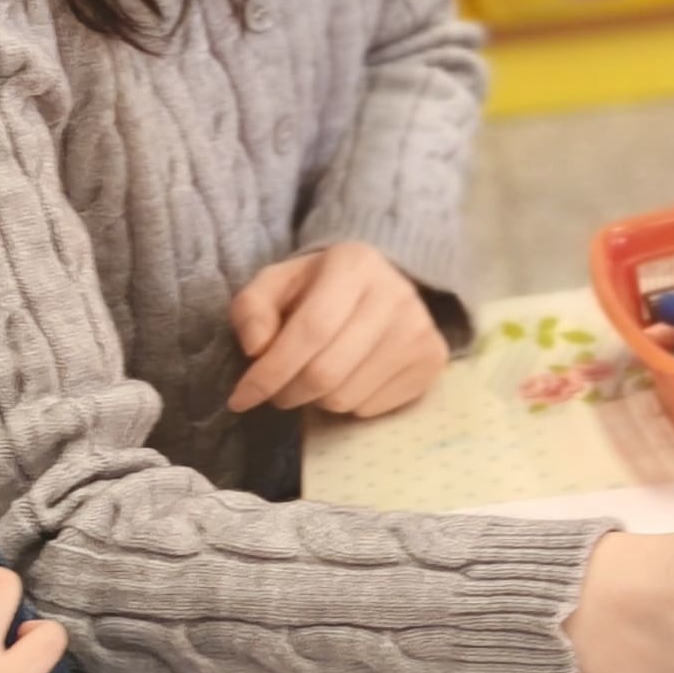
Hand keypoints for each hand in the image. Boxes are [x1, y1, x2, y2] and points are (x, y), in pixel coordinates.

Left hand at [229, 242, 449, 419]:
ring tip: (314, 377)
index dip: (270, 372)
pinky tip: (347, 378)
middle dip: (287, 392)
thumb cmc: (318, 288)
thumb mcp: (277, 285)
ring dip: (316, 400)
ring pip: (347, 397)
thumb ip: (252, 309)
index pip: (310, 331)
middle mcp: (395, 295)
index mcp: (354, 264)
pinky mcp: (432, 360)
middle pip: (326, 372)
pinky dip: (346, 404)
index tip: (241, 398)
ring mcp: (420, 330)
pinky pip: (371, 408)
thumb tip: (256, 349)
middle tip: (276, 391)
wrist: (381, 284)